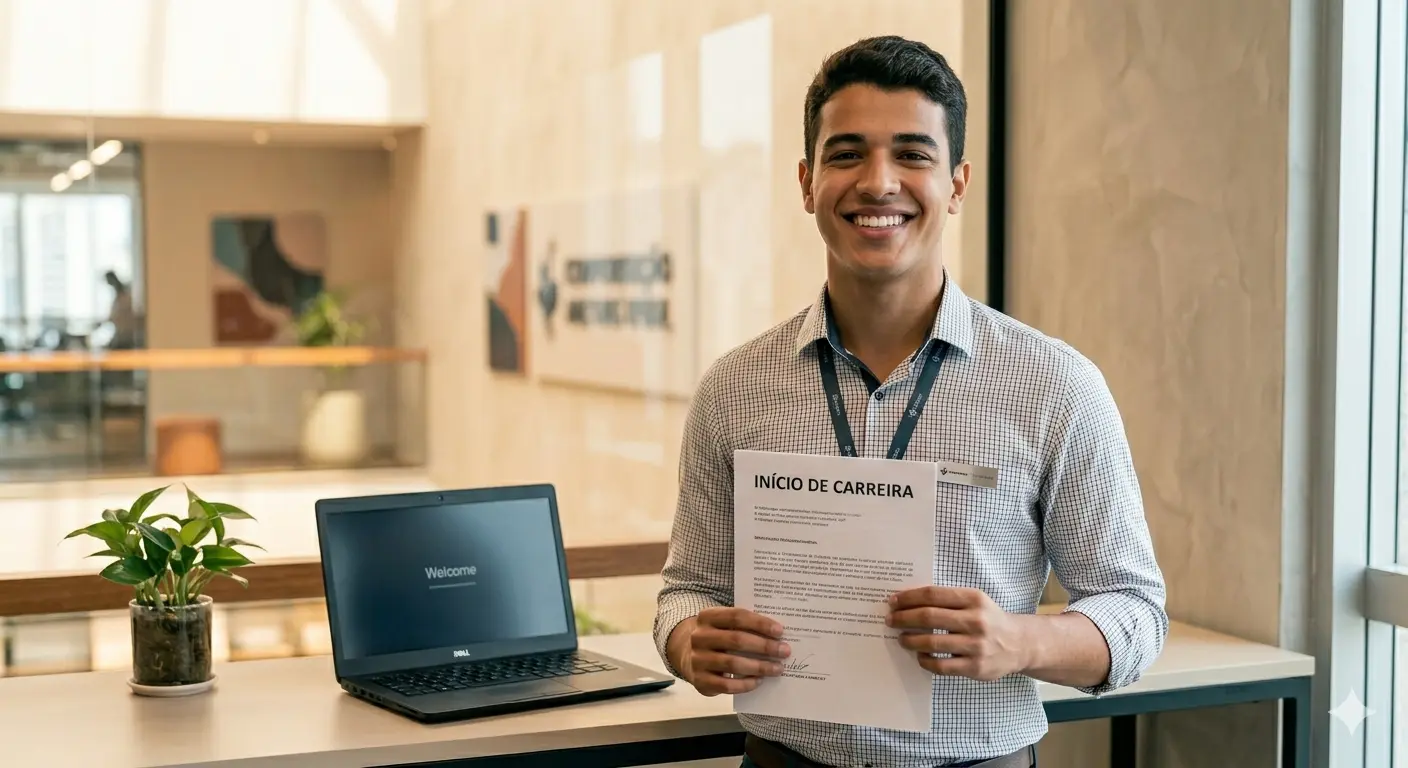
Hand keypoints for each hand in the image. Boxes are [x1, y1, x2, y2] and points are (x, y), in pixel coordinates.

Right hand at [681, 607, 790, 695]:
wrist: (690, 656)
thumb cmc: (718, 638)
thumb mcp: (725, 626)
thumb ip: (745, 626)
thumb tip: (777, 636)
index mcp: (707, 617)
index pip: (736, 616)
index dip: (760, 623)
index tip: (780, 631)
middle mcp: (699, 637)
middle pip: (736, 640)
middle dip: (764, 646)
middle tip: (784, 651)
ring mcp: (697, 660)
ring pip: (732, 664)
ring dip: (759, 666)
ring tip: (777, 668)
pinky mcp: (700, 681)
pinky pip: (726, 685)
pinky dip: (745, 684)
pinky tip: (759, 681)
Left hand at [886, 586, 1028, 681]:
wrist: (1019, 645)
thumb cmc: (989, 620)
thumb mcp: (975, 601)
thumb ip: (948, 600)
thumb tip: (908, 601)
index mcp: (974, 599)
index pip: (933, 595)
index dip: (909, 597)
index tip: (893, 601)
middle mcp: (976, 621)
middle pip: (929, 617)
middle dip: (904, 618)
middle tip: (890, 620)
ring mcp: (976, 646)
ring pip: (932, 643)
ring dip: (910, 640)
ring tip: (901, 639)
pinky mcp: (975, 668)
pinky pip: (941, 666)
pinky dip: (925, 661)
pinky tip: (920, 656)